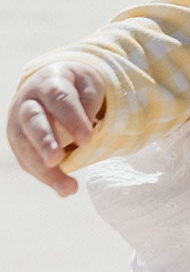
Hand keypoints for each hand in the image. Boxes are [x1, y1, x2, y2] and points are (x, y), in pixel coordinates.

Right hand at [7, 60, 106, 196]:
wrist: (50, 86)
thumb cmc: (76, 88)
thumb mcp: (89, 85)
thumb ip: (89, 104)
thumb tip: (84, 136)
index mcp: (49, 82)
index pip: (58, 98)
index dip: (71, 119)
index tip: (87, 139)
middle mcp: (28, 102)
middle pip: (33, 121)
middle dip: (44, 141)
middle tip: (56, 159)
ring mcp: (19, 123)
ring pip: (25, 147)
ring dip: (44, 170)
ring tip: (68, 188)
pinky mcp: (19, 143)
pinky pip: (28, 161)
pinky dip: (45, 176)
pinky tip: (63, 188)